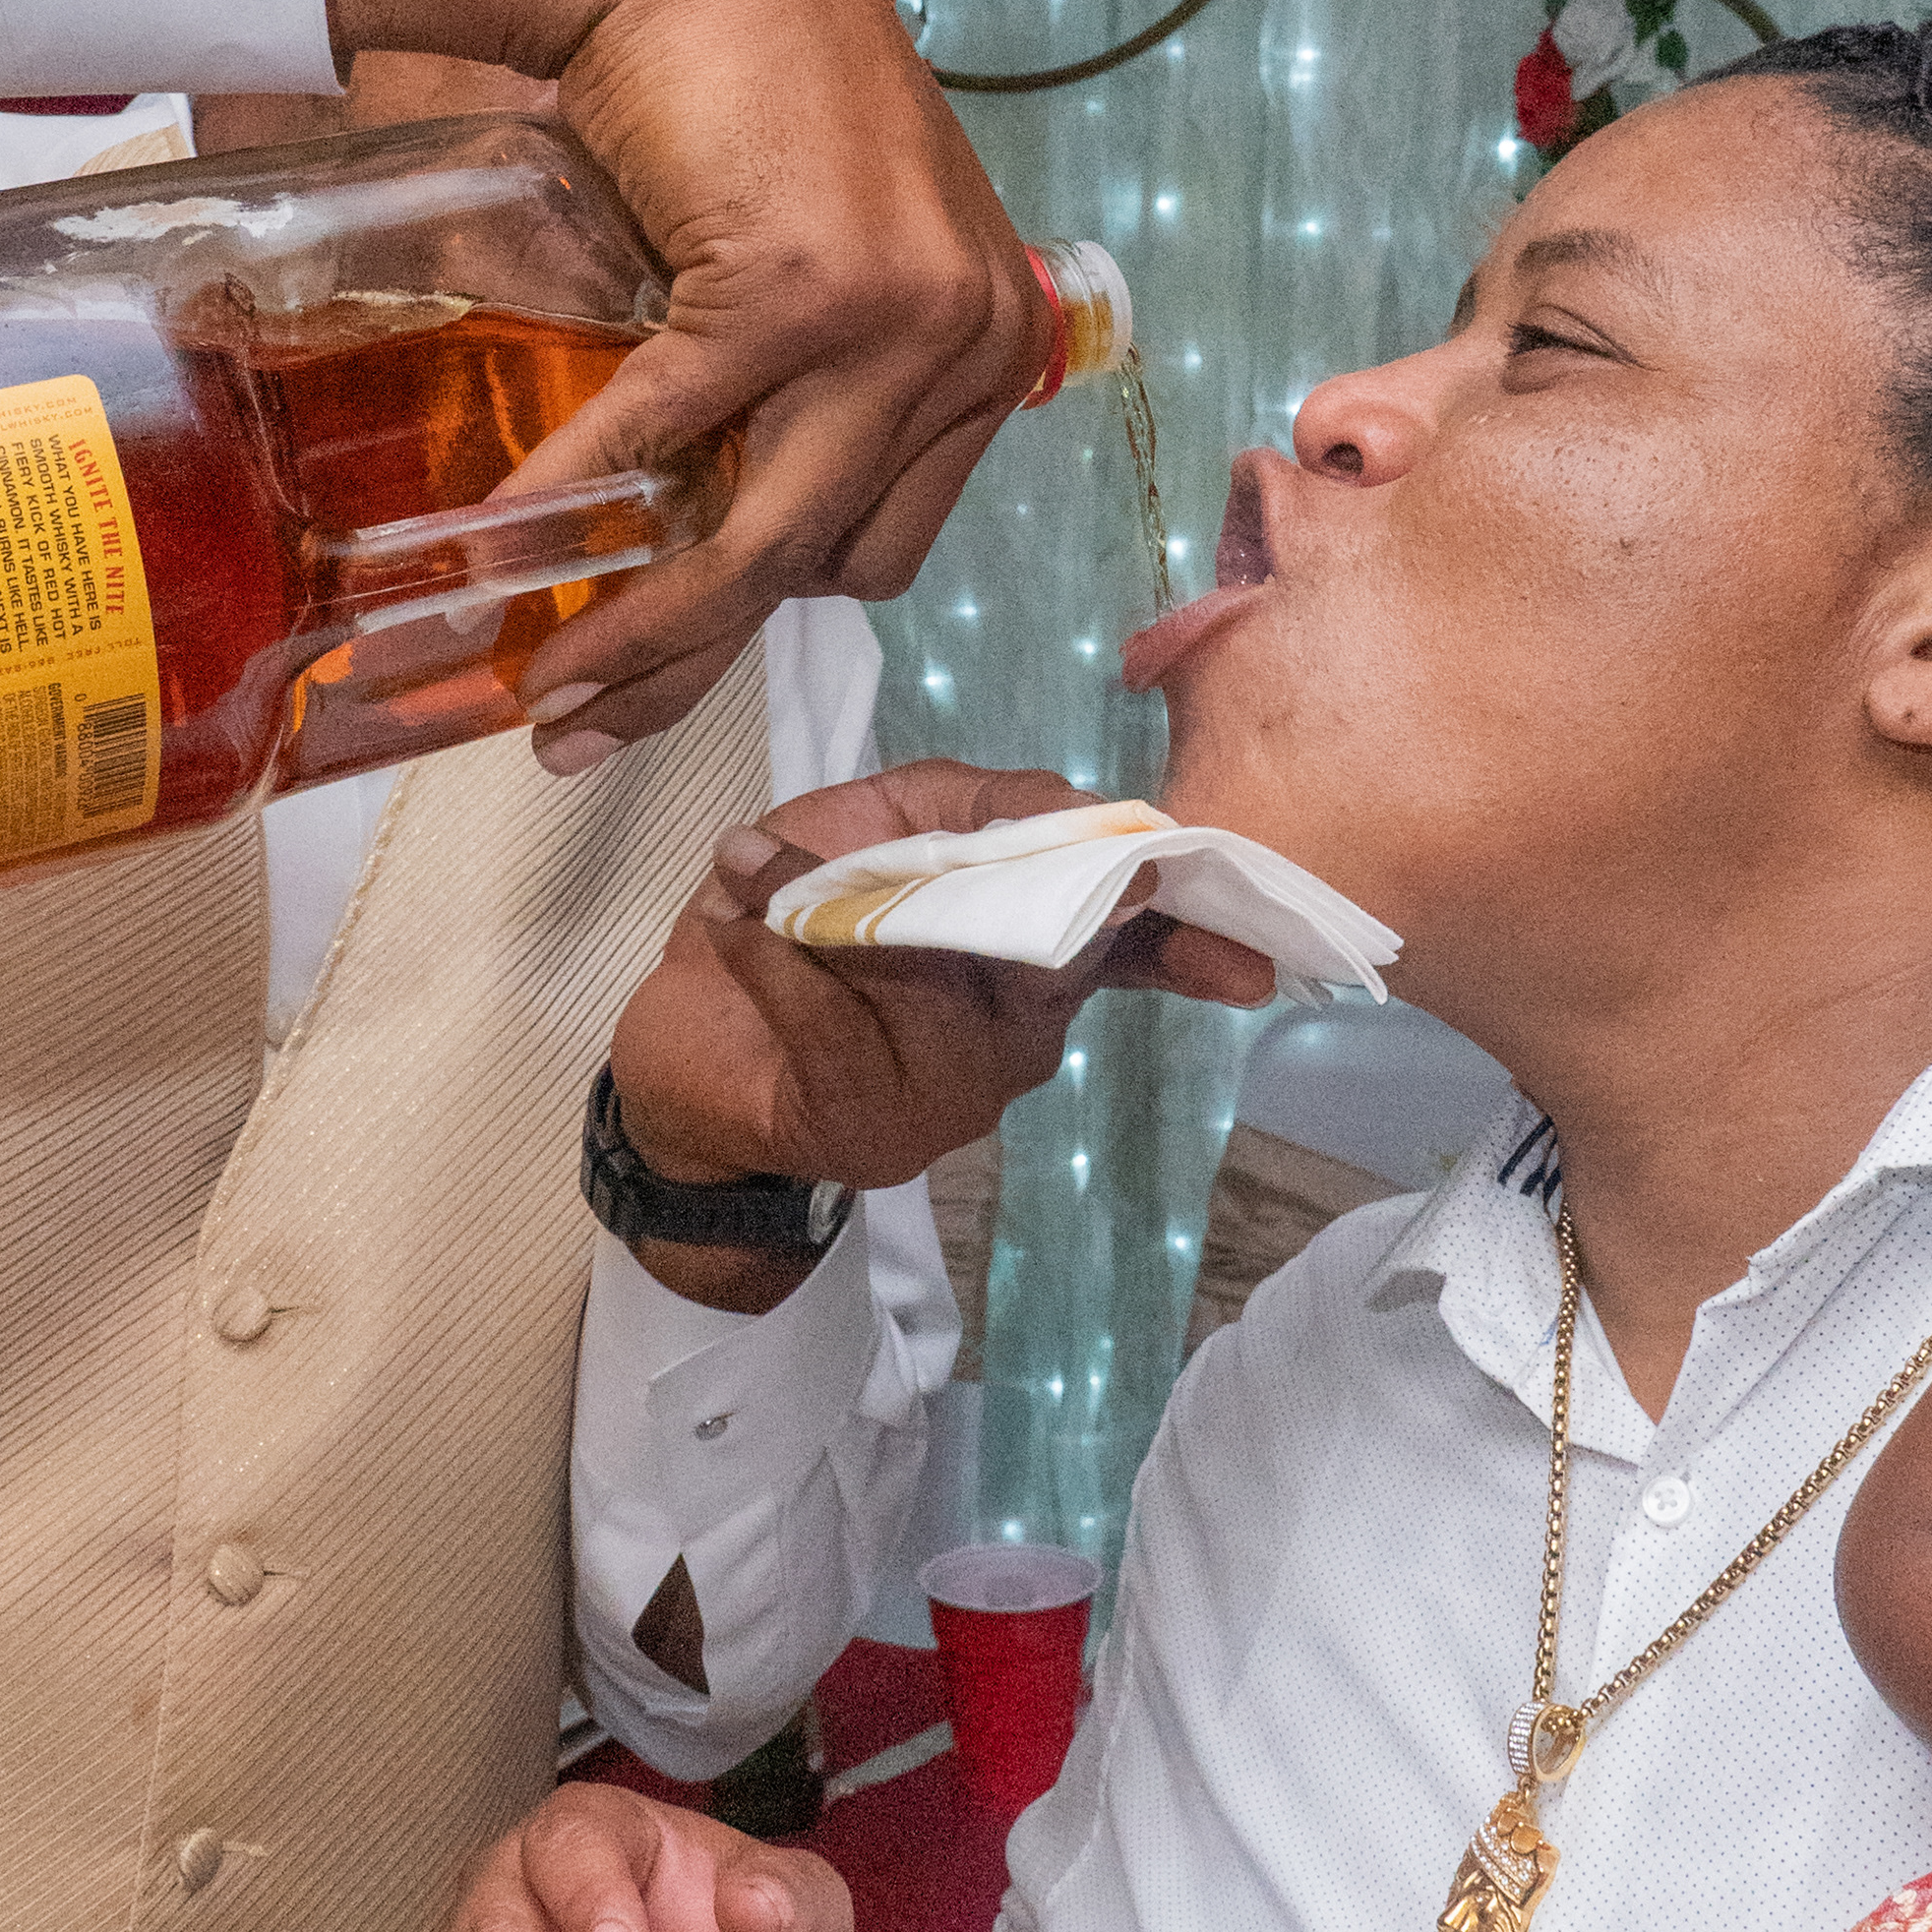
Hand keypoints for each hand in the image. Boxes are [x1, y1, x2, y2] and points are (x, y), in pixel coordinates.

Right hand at [297, 0, 1043, 748]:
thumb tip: (694, 533)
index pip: (889, 537)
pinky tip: (506, 535)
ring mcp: (897, 323)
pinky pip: (667, 442)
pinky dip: (578, 494)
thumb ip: (802, 387)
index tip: (666, 656)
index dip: (766, 602)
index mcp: (994, 343)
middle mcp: (973, 343)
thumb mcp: (818, 254)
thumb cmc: (735, 88)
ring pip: (761, 542)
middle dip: (694, 659)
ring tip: (543, 679)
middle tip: (584, 718)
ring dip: (641, 625)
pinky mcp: (798, 296)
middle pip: (829, 567)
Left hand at [609, 760, 1277, 1204]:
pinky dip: (773, 962)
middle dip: (1021, 902)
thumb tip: (1073, 803)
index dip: (1192, 946)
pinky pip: (835, 1029)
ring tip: (754, 868)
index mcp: (1033, 962)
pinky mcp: (873, 1130)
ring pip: (932, 987)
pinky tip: (732, 926)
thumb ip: (973, 801)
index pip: (1134, 949)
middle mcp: (1016, 1039)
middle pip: (1053, 960)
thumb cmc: (792, 916)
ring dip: (831, 912)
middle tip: (972, 866)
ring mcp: (953, 1098)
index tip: (1246, 957)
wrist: (684, 1044)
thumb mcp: (877, 823)